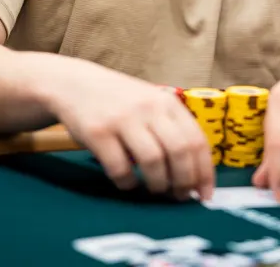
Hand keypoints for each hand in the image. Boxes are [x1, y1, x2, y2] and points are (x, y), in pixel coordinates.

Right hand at [48, 60, 214, 200]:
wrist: (75, 83)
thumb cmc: (120, 101)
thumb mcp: (151, 104)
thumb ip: (171, 129)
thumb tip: (195, 174)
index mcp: (167, 103)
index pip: (197, 141)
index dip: (204, 172)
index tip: (204, 194)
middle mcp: (148, 108)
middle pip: (179, 152)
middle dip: (184, 182)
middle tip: (179, 196)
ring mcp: (123, 119)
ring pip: (153, 161)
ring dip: (158, 184)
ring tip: (154, 189)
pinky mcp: (98, 132)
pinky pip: (120, 167)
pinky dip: (127, 182)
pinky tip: (127, 181)